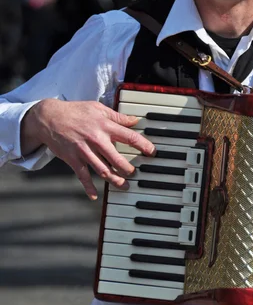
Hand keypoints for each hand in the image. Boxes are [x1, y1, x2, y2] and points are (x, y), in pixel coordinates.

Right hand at [22, 99, 155, 199]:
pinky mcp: (73, 160)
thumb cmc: (76, 111)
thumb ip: (117, 116)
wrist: (49, 118)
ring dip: (115, 180)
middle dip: (129, 169)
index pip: (129, 137)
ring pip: (103, 170)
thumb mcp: (98, 108)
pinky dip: (89, 187)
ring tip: (124, 185)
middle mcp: (96, 140)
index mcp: (105, 126)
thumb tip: (134, 120)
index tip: (152, 152)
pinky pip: (83, 177)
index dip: (143, 145)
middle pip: (117, 159)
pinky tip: (95, 196)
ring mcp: (84, 151)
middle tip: (136, 174)